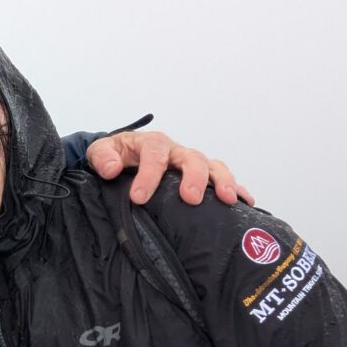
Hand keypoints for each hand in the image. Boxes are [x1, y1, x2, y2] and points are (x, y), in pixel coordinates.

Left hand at [85, 131, 253, 206]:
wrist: (122, 157)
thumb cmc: (114, 155)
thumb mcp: (100, 152)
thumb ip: (102, 158)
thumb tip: (113, 169)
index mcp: (151, 144)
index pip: (154, 154)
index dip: (148, 175)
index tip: (138, 198)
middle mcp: (175, 151)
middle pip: (191, 158)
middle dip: (193, 177)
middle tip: (190, 199)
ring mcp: (191, 164)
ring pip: (212, 166)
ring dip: (222, 182)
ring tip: (228, 200)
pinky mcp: (200, 177)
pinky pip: (222, 180)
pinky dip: (237, 188)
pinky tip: (246, 203)